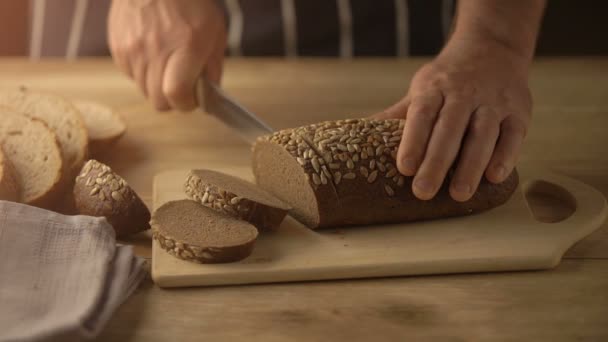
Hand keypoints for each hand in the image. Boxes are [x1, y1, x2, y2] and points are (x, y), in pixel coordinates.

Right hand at [108, 0, 225, 110]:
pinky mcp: (117, 46)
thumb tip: (207, 94)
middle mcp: (156, 50)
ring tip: (166, 63)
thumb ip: (213, 68)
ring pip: (143, 90)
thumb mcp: (215, 33)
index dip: (186, 104)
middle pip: (158, 101)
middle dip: (172, 99)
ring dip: (156, 85)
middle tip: (181, 85)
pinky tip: (151, 52)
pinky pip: (130, 74)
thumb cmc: (191, 3)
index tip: (192, 98)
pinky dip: (141, 71)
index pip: (177, 94)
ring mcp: (132, 49)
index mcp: (186, 47)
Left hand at [374, 36, 532, 201]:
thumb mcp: (422, 89)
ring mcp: (494, 100)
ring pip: (483, 133)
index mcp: (435, 87)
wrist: (492, 48)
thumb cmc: (448, 79)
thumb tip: (357, 135)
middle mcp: (465, 92)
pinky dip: (505, 155)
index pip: (422, 114)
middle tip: (423, 192)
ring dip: (471, 165)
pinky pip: (513, 134)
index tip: (405, 168)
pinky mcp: (519, 110)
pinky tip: (493, 177)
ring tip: (458, 194)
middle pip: (450, 128)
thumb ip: (397, 115)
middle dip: (437, 162)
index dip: (413, 141)